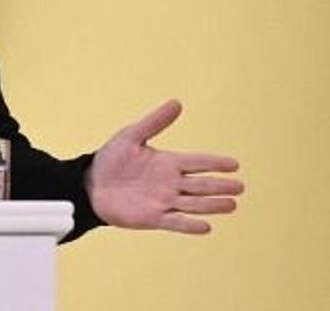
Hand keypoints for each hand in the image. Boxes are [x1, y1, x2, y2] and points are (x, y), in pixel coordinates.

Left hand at [87, 99, 242, 233]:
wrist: (90, 184)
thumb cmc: (110, 160)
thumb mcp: (131, 136)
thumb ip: (154, 122)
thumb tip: (177, 102)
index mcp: (168, 163)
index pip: (197, 162)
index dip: (215, 163)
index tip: (235, 164)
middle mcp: (170, 183)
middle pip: (201, 184)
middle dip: (220, 185)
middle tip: (240, 187)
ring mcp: (163, 201)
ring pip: (193, 204)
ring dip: (212, 205)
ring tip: (232, 205)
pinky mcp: (152, 218)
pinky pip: (175, 222)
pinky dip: (190, 225)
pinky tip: (206, 226)